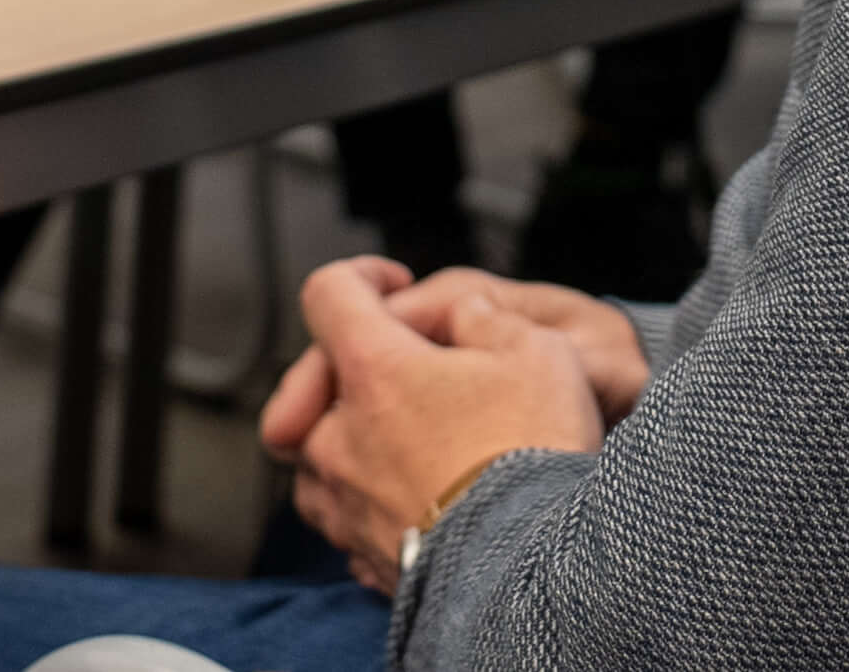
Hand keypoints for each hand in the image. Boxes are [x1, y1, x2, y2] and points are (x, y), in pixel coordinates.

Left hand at [264, 260, 602, 590]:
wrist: (536, 571)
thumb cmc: (535, 453)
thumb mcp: (537, 349)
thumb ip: (485, 318)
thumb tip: (464, 316)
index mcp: (373, 370)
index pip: (328, 294)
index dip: (361, 276)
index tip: (396, 286)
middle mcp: (338, 437)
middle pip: (311, 383)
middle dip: (353, 371)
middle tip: (412, 376)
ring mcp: (343, 504)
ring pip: (315, 456)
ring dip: (350, 440)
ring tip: (410, 442)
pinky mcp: (360, 556)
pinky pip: (344, 515)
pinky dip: (368, 499)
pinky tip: (418, 497)